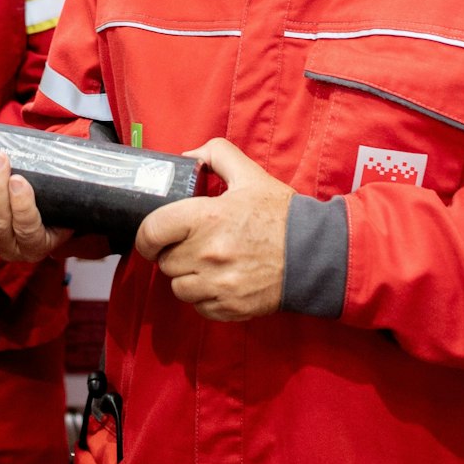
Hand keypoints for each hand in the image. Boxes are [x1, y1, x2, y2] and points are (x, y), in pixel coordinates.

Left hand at [133, 138, 293, 321]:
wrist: (316, 254)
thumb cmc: (281, 215)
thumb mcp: (250, 175)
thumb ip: (216, 155)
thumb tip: (187, 157)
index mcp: (206, 218)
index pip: (151, 231)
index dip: (147, 235)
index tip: (153, 236)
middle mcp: (207, 254)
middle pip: (164, 262)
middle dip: (173, 253)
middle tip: (191, 245)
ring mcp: (217, 284)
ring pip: (177, 287)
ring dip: (187, 277)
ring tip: (206, 264)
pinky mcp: (229, 307)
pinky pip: (198, 307)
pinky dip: (204, 297)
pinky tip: (220, 281)